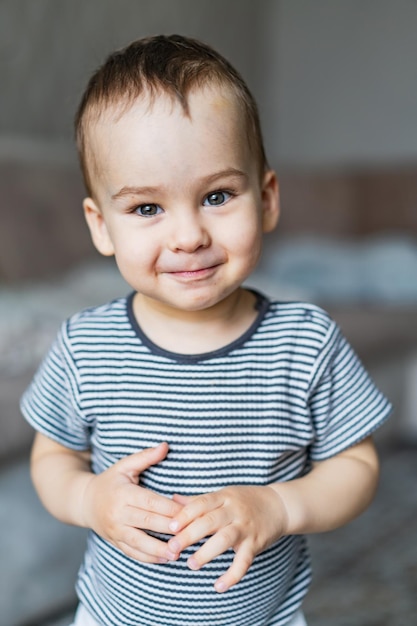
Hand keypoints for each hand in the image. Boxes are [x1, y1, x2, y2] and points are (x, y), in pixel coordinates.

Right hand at [81, 442, 181, 562]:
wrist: (84, 502)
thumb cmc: (110, 481)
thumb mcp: (125, 465)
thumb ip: (146, 456)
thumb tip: (166, 445)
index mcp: (123, 493)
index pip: (151, 502)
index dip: (171, 508)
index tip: (189, 511)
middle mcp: (118, 513)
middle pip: (148, 522)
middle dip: (170, 530)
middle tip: (190, 534)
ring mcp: (116, 530)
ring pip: (139, 542)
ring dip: (159, 549)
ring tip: (178, 553)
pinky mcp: (115, 542)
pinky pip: (132, 552)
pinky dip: (148, 558)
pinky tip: (164, 559)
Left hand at [165, 485, 288, 591]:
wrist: (279, 505)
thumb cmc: (245, 501)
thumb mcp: (223, 495)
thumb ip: (198, 500)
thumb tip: (172, 500)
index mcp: (223, 497)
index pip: (201, 504)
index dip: (185, 515)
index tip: (170, 527)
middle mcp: (234, 511)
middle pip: (209, 521)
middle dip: (190, 535)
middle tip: (172, 548)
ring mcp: (245, 528)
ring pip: (225, 539)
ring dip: (207, 553)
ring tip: (191, 565)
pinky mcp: (255, 544)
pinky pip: (244, 561)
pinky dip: (232, 575)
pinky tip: (219, 586)